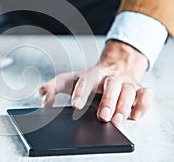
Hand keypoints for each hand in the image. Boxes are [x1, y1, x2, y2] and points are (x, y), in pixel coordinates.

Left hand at [39, 40, 153, 126]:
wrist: (113, 68)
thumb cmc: (89, 79)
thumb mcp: (68, 81)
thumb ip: (52, 88)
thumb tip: (43, 100)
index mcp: (92, 74)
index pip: (87, 80)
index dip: (81, 92)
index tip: (76, 105)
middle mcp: (110, 77)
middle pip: (111, 85)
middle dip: (107, 100)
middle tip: (102, 116)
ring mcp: (126, 83)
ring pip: (129, 90)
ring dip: (124, 106)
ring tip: (117, 121)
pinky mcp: (140, 90)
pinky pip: (146, 94)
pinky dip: (143, 104)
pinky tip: (135, 115)